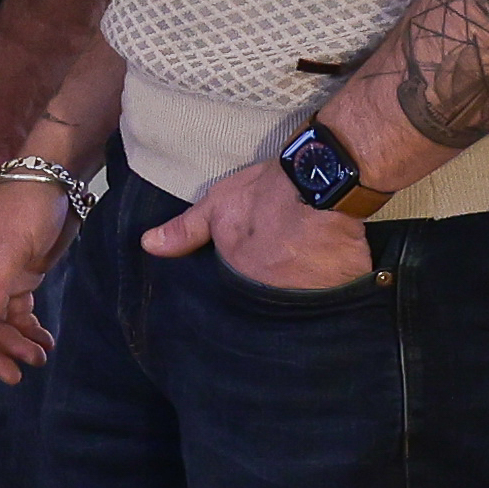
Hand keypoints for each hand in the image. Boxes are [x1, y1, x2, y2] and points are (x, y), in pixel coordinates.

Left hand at [144, 157, 370, 293]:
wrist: (322, 180)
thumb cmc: (267, 191)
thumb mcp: (219, 205)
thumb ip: (186, 231)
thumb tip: (148, 246)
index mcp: (239, 279)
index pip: (237, 300)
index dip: (245, 291)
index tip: (251, 280)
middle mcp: (270, 296)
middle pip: (269, 307)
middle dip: (272, 297)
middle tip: (281, 277)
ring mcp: (306, 297)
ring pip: (303, 307)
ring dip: (305, 296)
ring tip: (310, 279)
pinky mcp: (340, 290)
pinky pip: (336, 300)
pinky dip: (336, 292)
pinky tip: (337, 280)